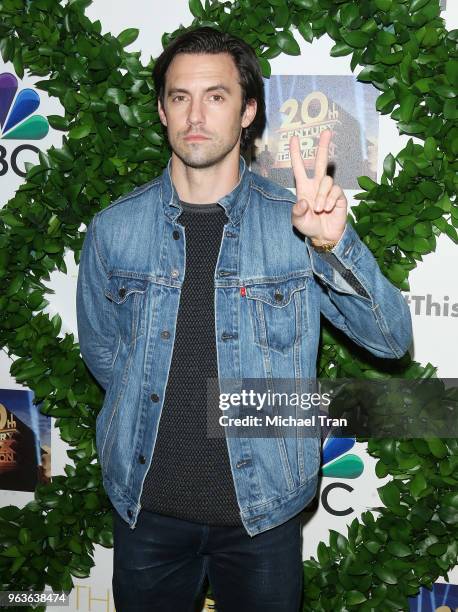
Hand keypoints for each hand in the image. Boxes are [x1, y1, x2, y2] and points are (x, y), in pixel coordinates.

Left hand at [290, 129, 346, 246]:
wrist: (324, 236)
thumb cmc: (309, 226)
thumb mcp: (298, 220)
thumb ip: (297, 212)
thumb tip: (304, 202)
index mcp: (304, 188)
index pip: (299, 167)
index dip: (296, 153)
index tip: (294, 139)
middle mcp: (317, 185)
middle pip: (321, 162)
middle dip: (323, 146)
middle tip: (327, 132)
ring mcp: (329, 190)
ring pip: (327, 181)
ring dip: (322, 196)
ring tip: (319, 209)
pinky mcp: (339, 196)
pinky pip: (335, 191)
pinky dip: (330, 200)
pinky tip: (328, 209)